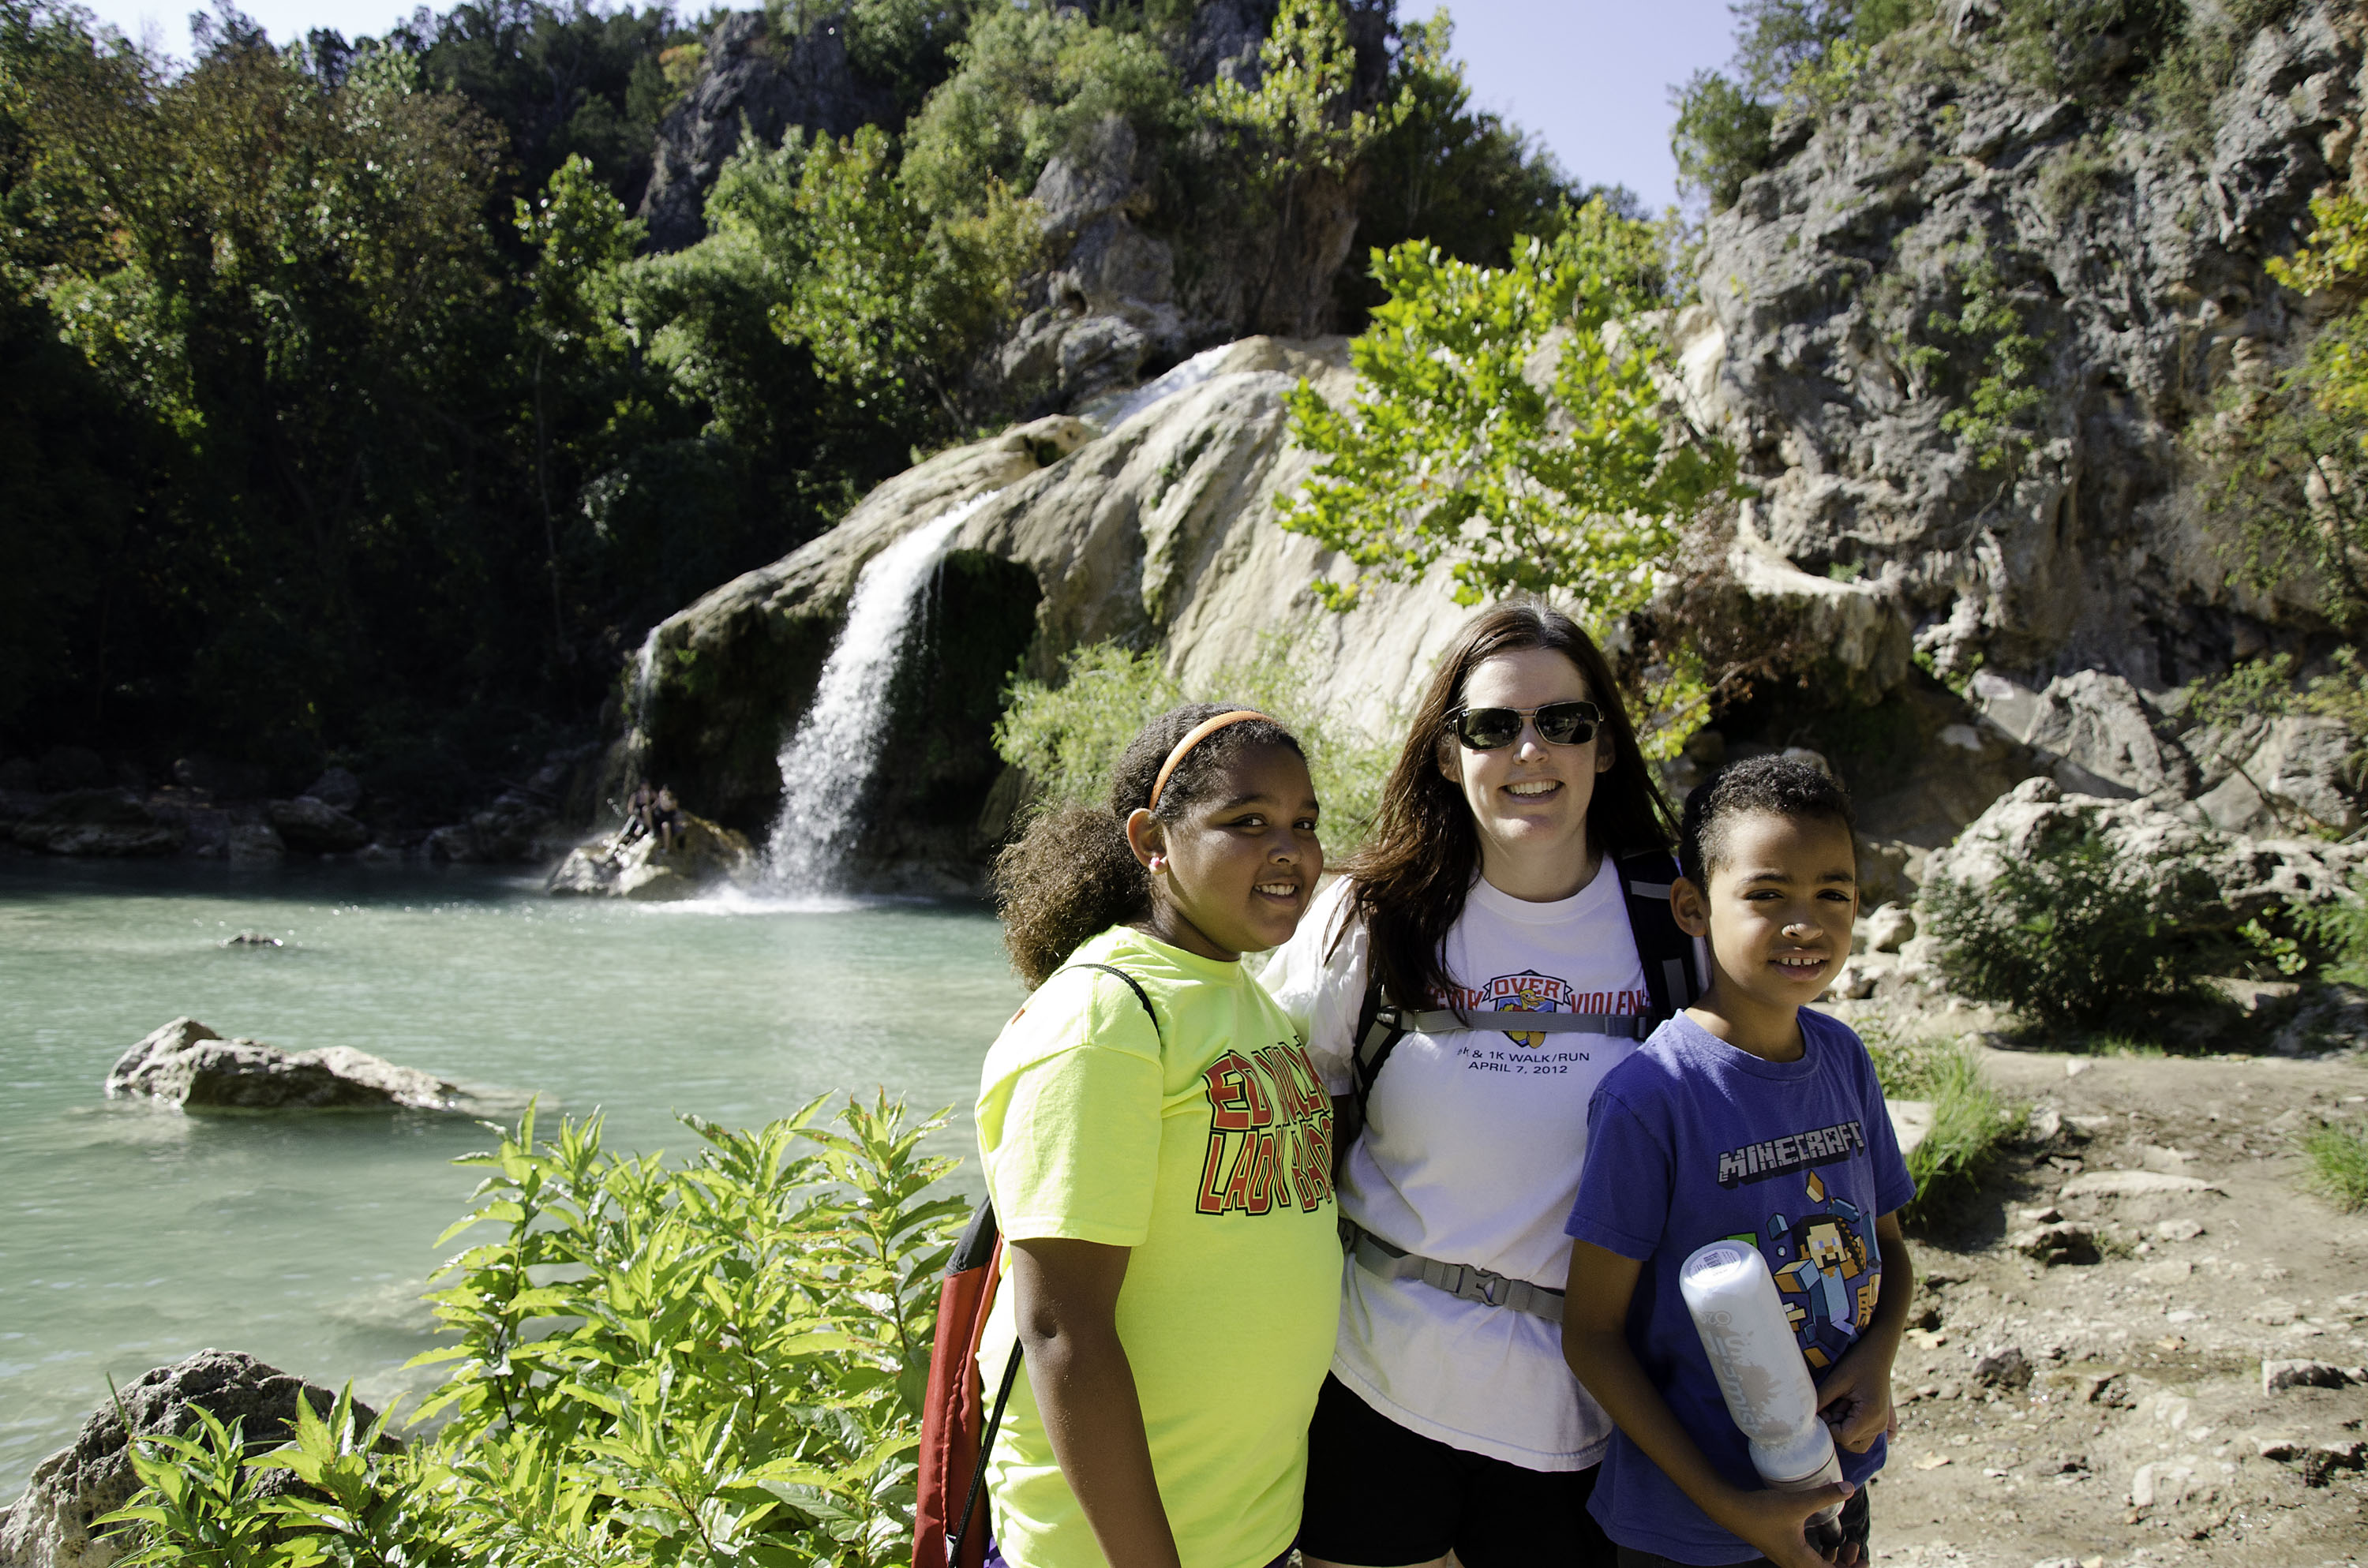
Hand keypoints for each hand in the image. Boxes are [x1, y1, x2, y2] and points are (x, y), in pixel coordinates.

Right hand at [1710, 1480, 1858, 1567]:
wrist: (1732, 1510)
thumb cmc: (1763, 1510)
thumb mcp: (1798, 1502)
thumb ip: (1825, 1495)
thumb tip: (1850, 1488)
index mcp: (1802, 1561)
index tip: (1862, 1555)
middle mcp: (1795, 1566)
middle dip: (1846, 1564)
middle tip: (1853, 1545)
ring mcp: (1788, 1560)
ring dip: (1833, 1560)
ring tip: (1840, 1544)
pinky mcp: (1782, 1552)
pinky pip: (1807, 1562)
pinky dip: (1819, 1555)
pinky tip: (1820, 1539)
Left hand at [1814, 1345, 1893, 1453]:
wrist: (1878, 1351)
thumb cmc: (1858, 1362)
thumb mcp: (1837, 1380)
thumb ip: (1821, 1399)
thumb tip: (1804, 1417)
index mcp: (1870, 1415)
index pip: (1843, 1438)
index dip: (1829, 1427)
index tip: (1826, 1408)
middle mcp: (1879, 1424)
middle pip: (1850, 1444)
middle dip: (1837, 1428)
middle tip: (1834, 1405)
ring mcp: (1881, 1424)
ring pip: (1857, 1443)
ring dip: (1845, 1428)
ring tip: (1841, 1405)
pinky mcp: (1880, 1421)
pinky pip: (1866, 1438)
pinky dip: (1854, 1430)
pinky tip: (1848, 1413)